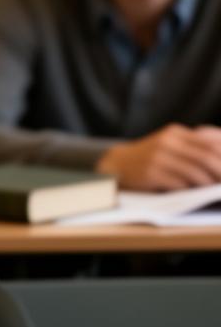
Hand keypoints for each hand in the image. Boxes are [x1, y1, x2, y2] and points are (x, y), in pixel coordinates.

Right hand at [97, 124, 220, 189]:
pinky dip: (191, 189)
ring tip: (214, 190)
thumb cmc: (149, 158)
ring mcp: (157, 157)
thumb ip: (192, 145)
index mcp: (175, 133)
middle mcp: (167, 142)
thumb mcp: (169, 144)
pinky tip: (195, 193)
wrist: (116, 165)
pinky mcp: (150, 173)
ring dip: (209, 183)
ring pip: (195, 171)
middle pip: (206, 156)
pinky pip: (179, 183)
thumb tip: (219, 157)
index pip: (210, 142)